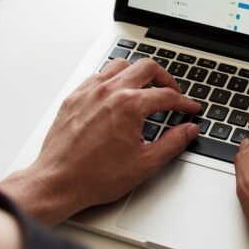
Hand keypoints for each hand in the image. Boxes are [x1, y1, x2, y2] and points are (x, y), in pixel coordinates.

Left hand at [0, 58, 200, 224]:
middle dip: (165, 79)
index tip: (190, 108)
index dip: (184, 102)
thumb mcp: (145, 163)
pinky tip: (116, 93)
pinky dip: (113, 79)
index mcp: (129, 105)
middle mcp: (109, 92)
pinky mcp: (74, 97)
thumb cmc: (95, 176)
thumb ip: (173, 143)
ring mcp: (89, 92)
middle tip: (173, 92)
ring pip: (120, 65)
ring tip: (146, 88)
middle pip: (147, 68)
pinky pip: (98, 76)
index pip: (166, 95)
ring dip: (138, 73)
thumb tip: (188, 130)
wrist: (59, 182)